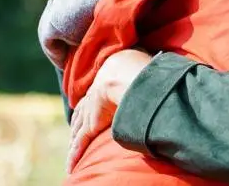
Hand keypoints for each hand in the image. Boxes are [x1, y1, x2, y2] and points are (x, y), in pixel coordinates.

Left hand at [67, 49, 152, 172]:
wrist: (123, 75)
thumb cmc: (135, 68)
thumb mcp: (138, 67)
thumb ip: (143, 67)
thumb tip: (158, 61)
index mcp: (104, 86)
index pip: (93, 97)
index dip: (89, 104)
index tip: (86, 107)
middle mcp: (93, 100)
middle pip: (82, 114)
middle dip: (77, 123)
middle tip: (74, 130)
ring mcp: (90, 114)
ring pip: (78, 131)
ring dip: (75, 142)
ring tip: (73, 150)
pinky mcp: (90, 126)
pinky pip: (80, 143)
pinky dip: (74, 155)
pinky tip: (70, 166)